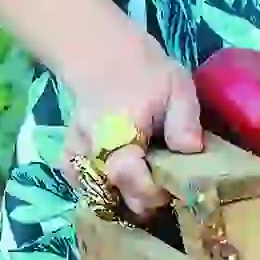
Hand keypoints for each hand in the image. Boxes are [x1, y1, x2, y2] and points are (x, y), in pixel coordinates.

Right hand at [60, 20, 202, 219]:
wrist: (105, 56)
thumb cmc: (146, 73)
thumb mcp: (176, 87)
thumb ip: (183, 119)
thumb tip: (190, 149)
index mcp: (118, 133)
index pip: (128, 177)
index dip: (152, 194)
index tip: (175, 192)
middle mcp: (91, 149)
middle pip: (113, 196)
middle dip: (143, 203)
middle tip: (167, 192)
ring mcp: (76, 155)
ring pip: (98, 196)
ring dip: (123, 200)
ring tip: (147, 189)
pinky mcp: (69, 158)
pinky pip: (82, 187)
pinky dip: (101, 191)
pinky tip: (121, 185)